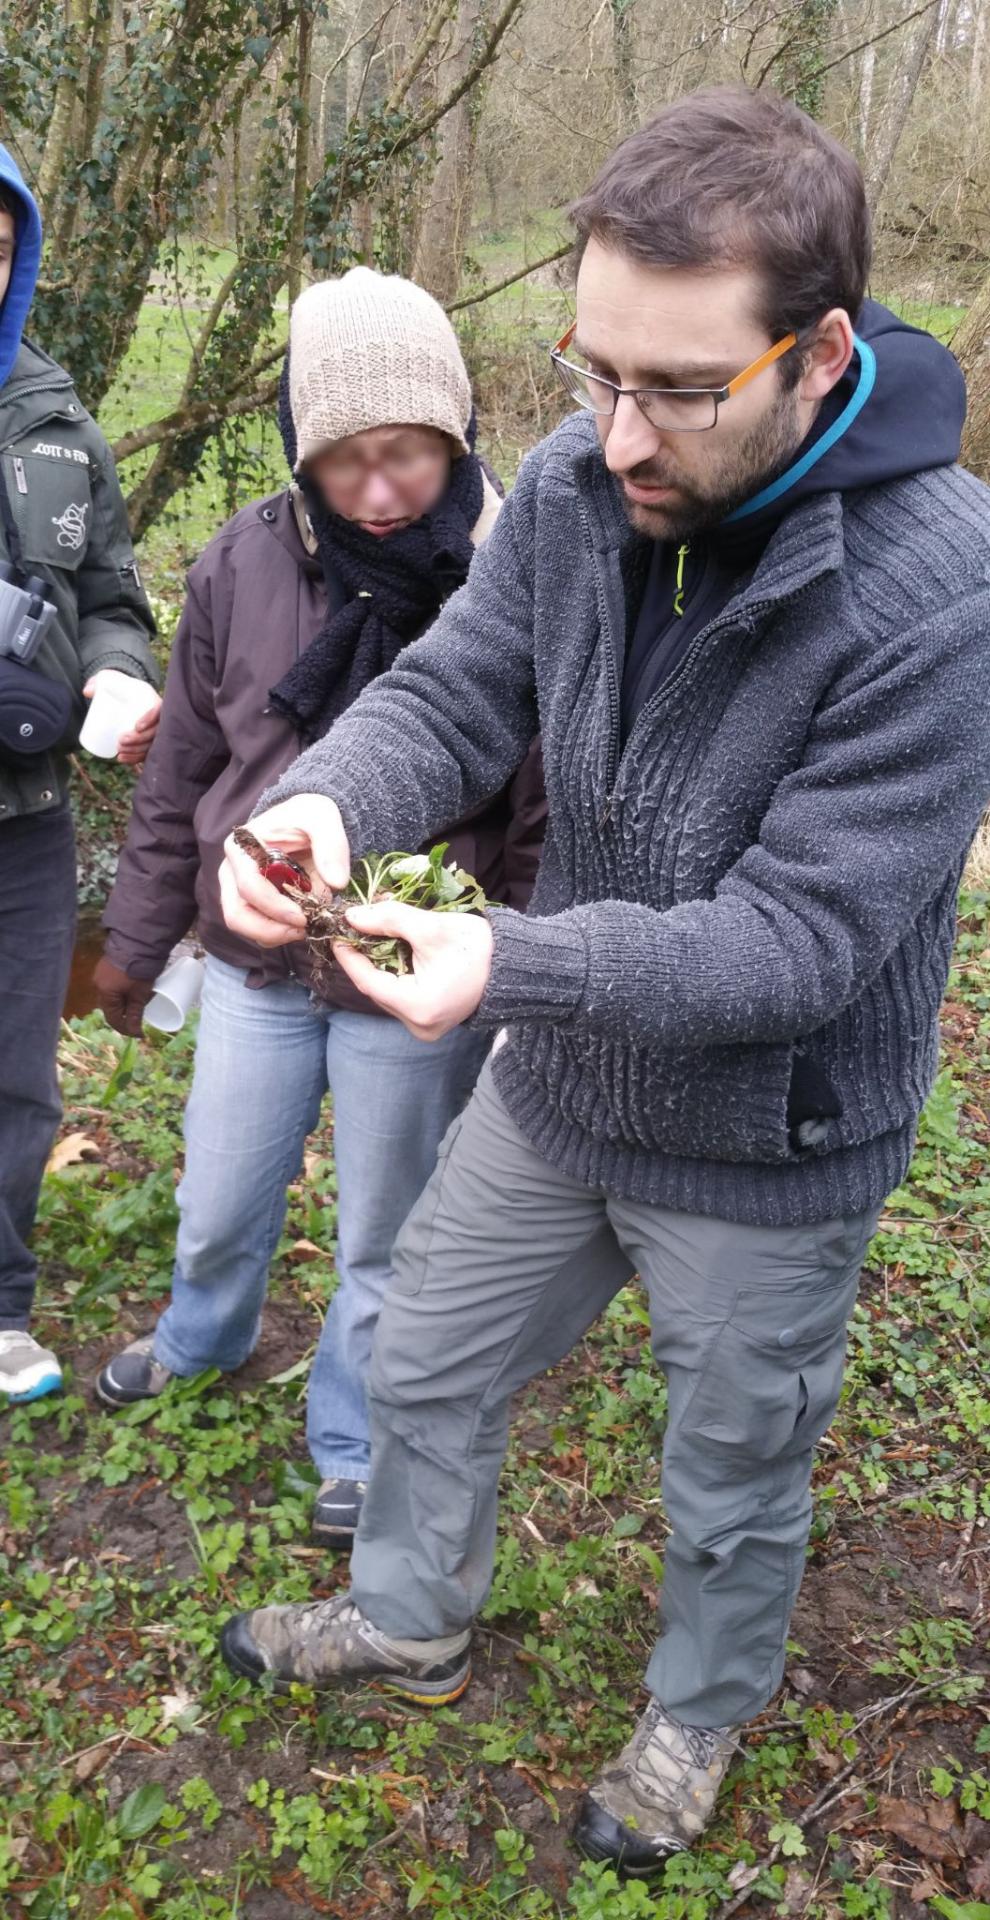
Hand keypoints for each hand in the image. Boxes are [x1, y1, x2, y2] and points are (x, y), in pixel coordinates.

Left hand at [82, 674, 162, 765]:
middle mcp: (158, 717)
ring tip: (119, 751)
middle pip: (155, 731)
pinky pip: (146, 752)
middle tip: (120, 740)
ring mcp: (155, 731)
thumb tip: (87, 692)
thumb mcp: (111, 680)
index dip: (150, 720)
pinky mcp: (148, 741)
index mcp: (152, 700)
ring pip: (151, 744)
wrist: (127, 695)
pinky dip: (135, 758)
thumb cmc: (120, 687)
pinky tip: (122, 759)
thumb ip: (99, 682)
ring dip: (136, 751)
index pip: (159, 710)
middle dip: (139, 740)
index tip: (136, 726)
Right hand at [93, 955, 154, 1035]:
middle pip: (111, 1007)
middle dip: (125, 1015)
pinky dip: (122, 991)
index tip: (140, 1033)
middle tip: (139, 1019)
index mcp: (105, 993)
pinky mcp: (107, 965)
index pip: (113, 1019)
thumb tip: (135, 1032)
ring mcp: (101, 973)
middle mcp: (98, 984)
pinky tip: (133, 990)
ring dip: (124, 1002)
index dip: (127, 1029)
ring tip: (139, 1004)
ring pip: (112, 995)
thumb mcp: (140, 994)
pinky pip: (113, 984)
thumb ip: (136, 1013)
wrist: (139, 941)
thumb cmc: (139, 970)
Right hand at [218, 796, 350, 947]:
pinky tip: (302, 923)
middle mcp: (231, 872)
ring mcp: (236, 890)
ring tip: (306, 926)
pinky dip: (280, 933)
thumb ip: (331, 846)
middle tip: (303, 930)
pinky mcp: (249, 904)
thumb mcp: (323, 819)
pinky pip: (258, 930)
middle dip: (271, 931)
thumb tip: (337, 882)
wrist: (306, 824)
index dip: (275, 908)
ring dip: (276, 935)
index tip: (303, 918)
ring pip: (245, 927)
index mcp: (241, 848)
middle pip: (237, 915)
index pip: (249, 887)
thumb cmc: (308, 818)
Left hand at [334, 901, 492, 1038]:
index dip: (350, 957)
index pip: (369, 982)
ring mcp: (424, 1027)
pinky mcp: (429, 1021)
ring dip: (379, 963)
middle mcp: (417, 1025)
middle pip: (377, 988)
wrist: (513, 967)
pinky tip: (394, 951)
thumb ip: (389, 920)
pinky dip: (394, 972)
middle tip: (356, 927)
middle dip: (365, 956)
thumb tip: (352, 916)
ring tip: (375, 934)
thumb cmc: (478, 948)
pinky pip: (401, 995)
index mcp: (418, 1007)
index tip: (337, 933)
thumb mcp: (431, 927)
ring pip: (388, 991)